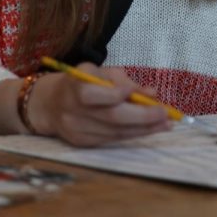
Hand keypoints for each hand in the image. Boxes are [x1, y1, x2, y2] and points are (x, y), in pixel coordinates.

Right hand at [27, 63, 170, 146]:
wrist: (49, 104)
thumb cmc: (81, 82)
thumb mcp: (98, 72)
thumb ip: (124, 81)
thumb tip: (152, 93)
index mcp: (74, 87)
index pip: (93, 94)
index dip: (116, 94)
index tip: (139, 92)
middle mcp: (73, 112)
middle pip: (110, 118)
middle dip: (142, 117)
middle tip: (166, 114)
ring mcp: (76, 130)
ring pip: (115, 132)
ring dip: (144, 129)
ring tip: (166, 124)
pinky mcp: (81, 143)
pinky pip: (111, 140)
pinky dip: (133, 134)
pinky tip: (149, 130)